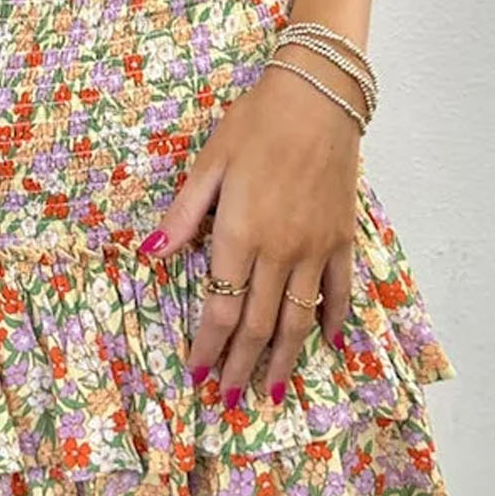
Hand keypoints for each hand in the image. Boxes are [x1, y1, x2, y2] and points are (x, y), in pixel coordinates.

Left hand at [142, 50, 359, 409]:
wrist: (320, 95)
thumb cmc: (256, 123)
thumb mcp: (209, 163)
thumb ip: (184, 214)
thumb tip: (151, 253)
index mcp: (242, 233)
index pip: (223, 308)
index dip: (208, 345)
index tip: (195, 373)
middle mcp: (282, 250)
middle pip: (260, 325)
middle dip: (241, 366)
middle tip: (227, 400)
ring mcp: (317, 247)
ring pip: (300, 319)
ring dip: (285, 359)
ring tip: (273, 391)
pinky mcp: (343, 237)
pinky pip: (340, 290)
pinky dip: (335, 321)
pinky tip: (330, 344)